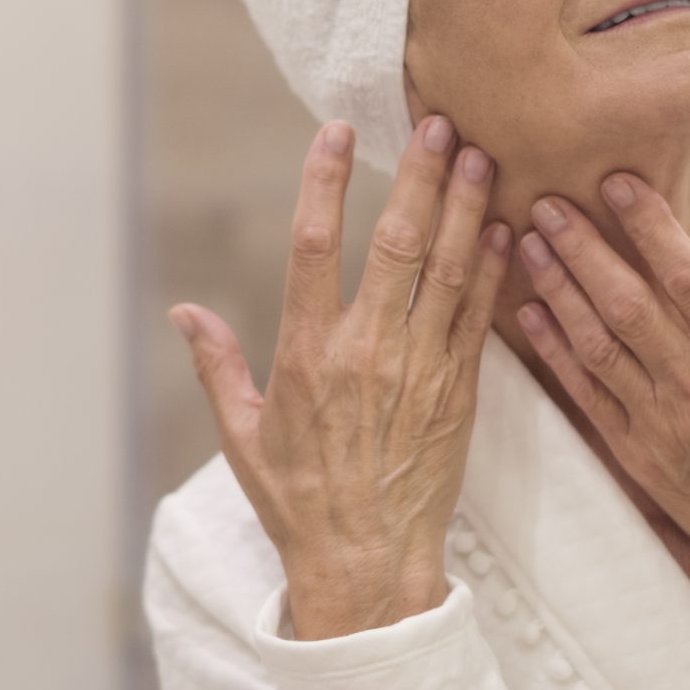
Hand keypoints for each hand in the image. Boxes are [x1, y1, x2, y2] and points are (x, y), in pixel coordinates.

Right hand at [170, 117, 510, 639]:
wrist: (366, 564)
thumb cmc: (298, 502)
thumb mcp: (241, 435)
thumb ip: (217, 365)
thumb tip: (184, 313)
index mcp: (307, 354)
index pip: (313, 246)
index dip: (324, 182)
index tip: (335, 133)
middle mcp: (368, 352)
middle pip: (399, 243)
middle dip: (422, 177)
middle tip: (441, 124)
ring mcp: (421, 370)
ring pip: (450, 271)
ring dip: (468, 208)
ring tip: (482, 157)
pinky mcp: (460, 393)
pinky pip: (480, 317)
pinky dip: (493, 268)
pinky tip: (505, 228)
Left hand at [512, 174, 689, 642]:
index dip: (650, 229)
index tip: (618, 183)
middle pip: (629, 307)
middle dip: (584, 249)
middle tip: (548, 201)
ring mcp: (665, 428)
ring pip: (599, 346)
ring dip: (560, 291)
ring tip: (529, 242)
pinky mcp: (641, 460)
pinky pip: (588, 396)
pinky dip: (555, 352)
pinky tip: (529, 314)